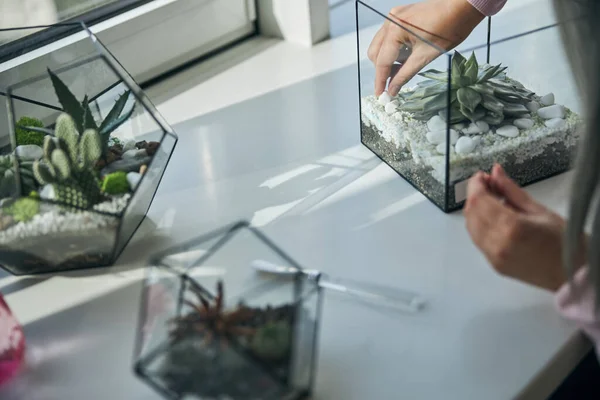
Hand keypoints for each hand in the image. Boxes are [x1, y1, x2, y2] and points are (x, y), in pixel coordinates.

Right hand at [368, 0, 484, 96]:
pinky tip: (405, 55)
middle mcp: (390, 21)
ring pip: (380, 45)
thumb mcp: (426, 56)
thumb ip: (405, 74)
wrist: (462, 7)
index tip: (380, 94)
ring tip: (401, 69)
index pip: (382, 61)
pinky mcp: (399, 15)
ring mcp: (394, 16)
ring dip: (387, 60)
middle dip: (383, 70)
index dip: (380, 80)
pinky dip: (393, 49)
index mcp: (395, 30)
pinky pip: (388, 36)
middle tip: (393, 84)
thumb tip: (392, 90)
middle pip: (376, 53)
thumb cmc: (449, 29)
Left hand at [464, 164, 586, 291]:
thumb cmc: (565, 242)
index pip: (479, 200)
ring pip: (471, 226)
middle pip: (471, 212)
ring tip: (492, 199)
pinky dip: (480, 224)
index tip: (481, 176)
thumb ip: (511, 191)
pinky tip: (493, 216)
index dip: (476, 185)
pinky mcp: (494, 265)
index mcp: (511, 228)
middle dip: (475, 195)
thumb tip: (496, 172)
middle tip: (488, 184)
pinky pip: (477, 239)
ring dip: (476, 210)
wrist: (574, 273)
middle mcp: (497, 244)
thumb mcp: (539, 210)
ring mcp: (494, 257)